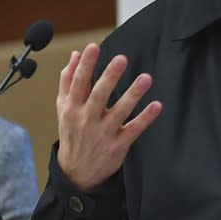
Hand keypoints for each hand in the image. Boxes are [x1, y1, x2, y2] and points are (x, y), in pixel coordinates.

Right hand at [56, 43, 161, 191]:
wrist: (77, 172)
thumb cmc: (72, 132)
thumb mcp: (64, 107)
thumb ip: (68, 79)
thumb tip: (75, 54)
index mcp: (73, 107)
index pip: (78, 82)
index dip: (85, 65)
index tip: (92, 47)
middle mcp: (87, 119)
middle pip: (99, 95)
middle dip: (109, 77)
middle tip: (121, 59)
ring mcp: (104, 133)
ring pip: (120, 111)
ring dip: (133, 94)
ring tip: (146, 78)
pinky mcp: (119, 145)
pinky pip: (134, 129)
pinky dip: (146, 118)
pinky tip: (157, 105)